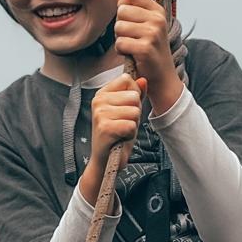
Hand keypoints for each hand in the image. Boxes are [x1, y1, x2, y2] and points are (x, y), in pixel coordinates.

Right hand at [78, 73, 146, 206]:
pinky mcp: (104, 128)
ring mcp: (99, 114)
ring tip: (122, 131)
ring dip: (133, 124)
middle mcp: (98, 100)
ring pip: (134, 111)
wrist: (106, 161)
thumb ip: (136, 94)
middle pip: (133, 96)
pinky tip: (120, 138)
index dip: (134, 96)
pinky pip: (131, 125)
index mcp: (102, 93)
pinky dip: (130, 134)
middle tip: (124, 124)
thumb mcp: (129, 112)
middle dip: (135, 112)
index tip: (125, 110)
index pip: (127, 80)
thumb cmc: (118, 135)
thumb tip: (143, 80)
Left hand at [114, 0, 182, 114]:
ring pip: (119, 27)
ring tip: (132, 47)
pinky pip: (120, 43)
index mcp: (157, 11)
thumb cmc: (151, 52)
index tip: (129, 20)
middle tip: (131, 38)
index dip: (123, 6)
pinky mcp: (146, 48)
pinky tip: (131, 55)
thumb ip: (132, 8)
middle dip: (120, 26)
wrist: (162, 78)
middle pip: (122, 11)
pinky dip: (121, 51)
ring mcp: (153, 33)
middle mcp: (157, 19)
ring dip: (120, 39)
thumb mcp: (145, 27)